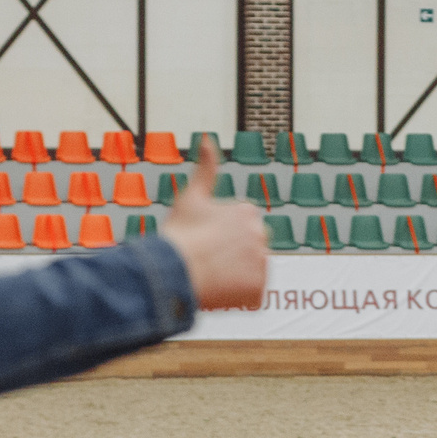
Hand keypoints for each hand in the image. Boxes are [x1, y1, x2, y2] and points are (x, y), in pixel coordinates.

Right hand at [161, 135, 267, 310]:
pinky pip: (251, 297)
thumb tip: (207, 138)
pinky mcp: (259, 290)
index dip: (221, 240)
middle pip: (249, 252)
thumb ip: (206, 167)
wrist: (174, 271)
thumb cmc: (179, 234)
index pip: (241, 230)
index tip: (205, 244)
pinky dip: (237, 299)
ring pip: (250, 274)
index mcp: (247, 212)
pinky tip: (219, 293)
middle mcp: (261, 235)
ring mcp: (262, 263)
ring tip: (211, 278)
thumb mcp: (191, 196)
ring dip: (234, 279)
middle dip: (232, 259)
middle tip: (207, 263)